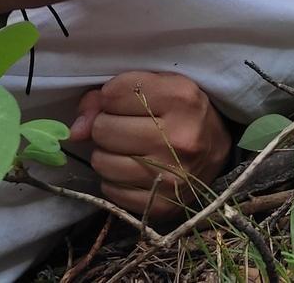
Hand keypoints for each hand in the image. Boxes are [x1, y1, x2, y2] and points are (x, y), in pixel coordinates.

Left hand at [70, 71, 232, 219]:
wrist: (218, 149)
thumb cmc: (181, 111)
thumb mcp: (156, 86)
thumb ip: (110, 95)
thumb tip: (75, 130)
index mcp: (180, 97)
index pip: (113, 93)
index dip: (111, 96)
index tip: (126, 101)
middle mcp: (179, 138)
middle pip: (104, 129)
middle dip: (106, 126)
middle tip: (126, 127)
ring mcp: (172, 176)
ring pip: (102, 162)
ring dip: (107, 153)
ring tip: (127, 149)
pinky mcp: (164, 205)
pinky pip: (111, 191)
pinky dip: (115, 179)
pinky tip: (132, 169)